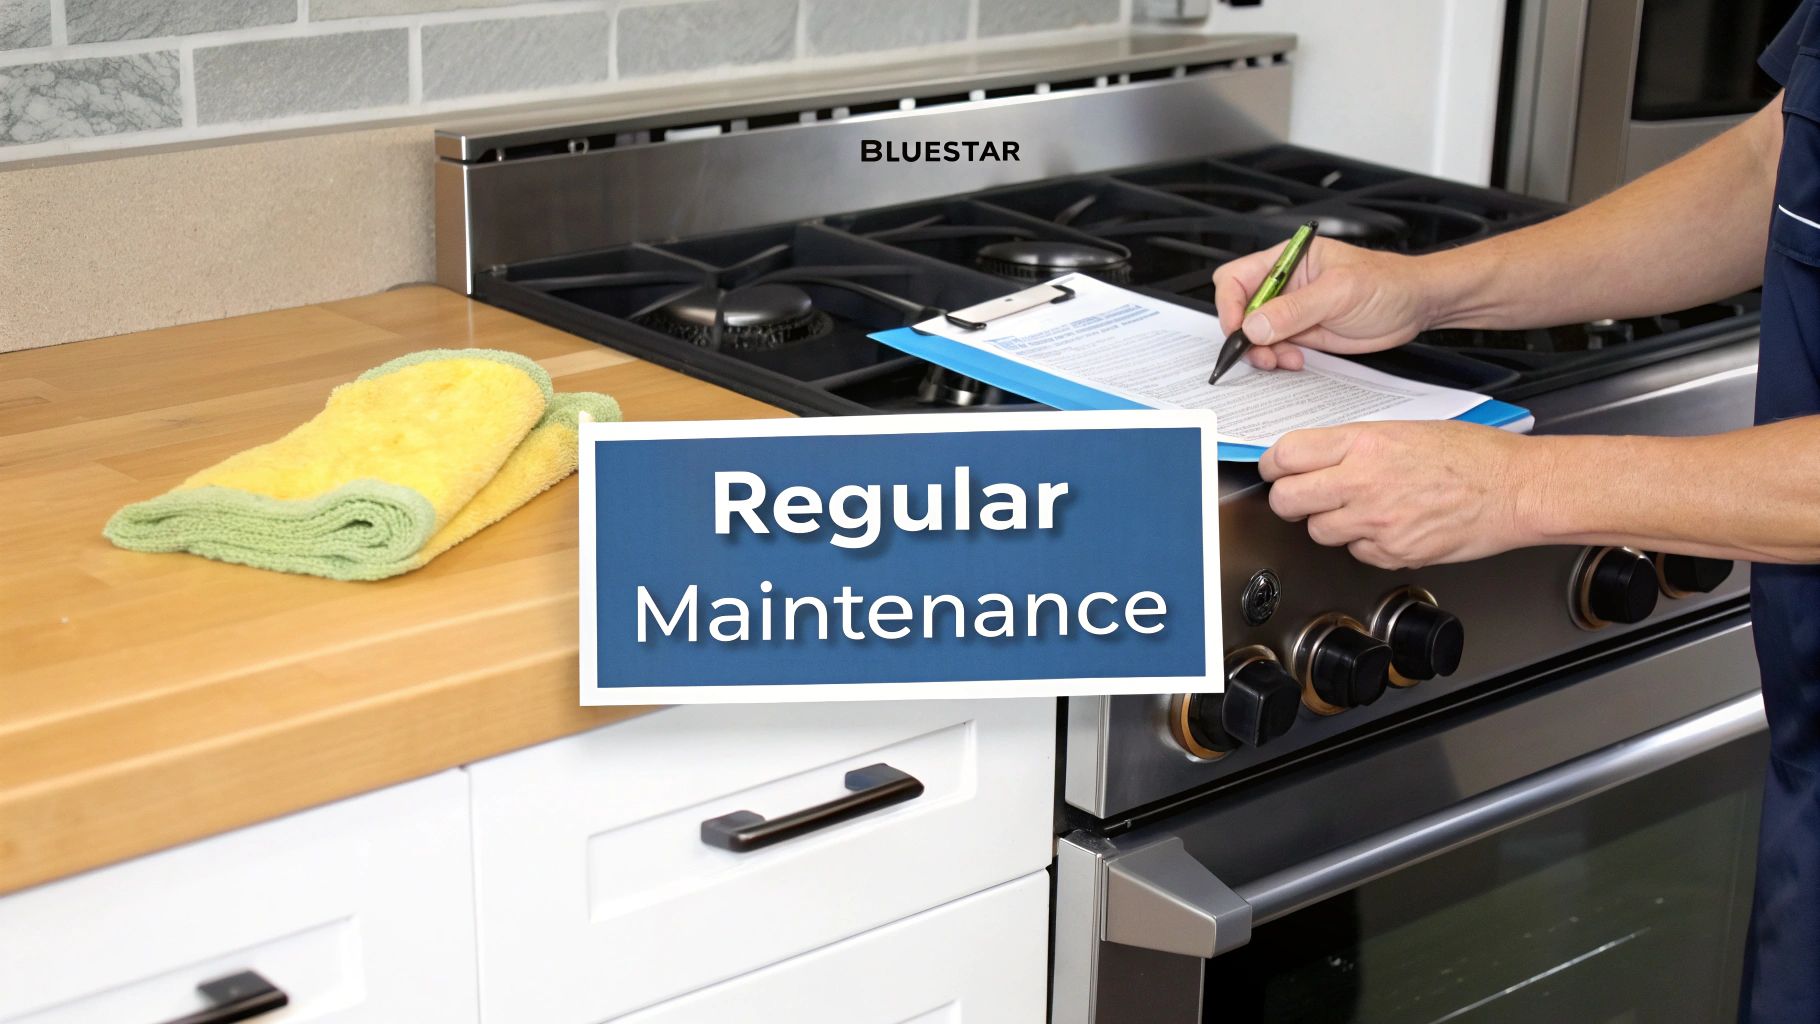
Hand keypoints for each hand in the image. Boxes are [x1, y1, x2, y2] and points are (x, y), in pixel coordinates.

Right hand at [1212, 238, 1436, 369]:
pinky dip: (1278, 360)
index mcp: (1288, 260)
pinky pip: (1275, 349)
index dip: (1229, 303)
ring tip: (1284, 360)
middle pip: (1240, 309)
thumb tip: (1254, 325)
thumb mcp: (1340, 292)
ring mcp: (1292, 311)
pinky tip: (1296, 362)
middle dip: (1244, 334)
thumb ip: (1295, 309)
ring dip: (1262, 352)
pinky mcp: (1302, 334)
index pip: (1237, 277)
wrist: (1417, 306)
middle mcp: (1285, 285)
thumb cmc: (1387, 283)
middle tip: (1261, 352)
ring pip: (1254, 334)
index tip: (1238, 328)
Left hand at [1259, 421, 1547, 568]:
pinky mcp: (1392, 553)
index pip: (1286, 455)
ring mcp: (1375, 522)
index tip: (1276, 469)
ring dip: (1328, 522)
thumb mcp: (1405, 429)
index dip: (1273, 464)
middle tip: (1303, 494)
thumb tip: (1317, 457)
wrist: (1516, 489)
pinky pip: (1355, 552)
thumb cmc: (1473, 455)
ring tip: (1358, 508)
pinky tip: (1388, 525)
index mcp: (1363, 443)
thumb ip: (1355, 444)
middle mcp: (1362, 482)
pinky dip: (1364, 543)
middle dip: (1289, 498)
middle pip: (1286, 499)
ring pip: (1317, 531)